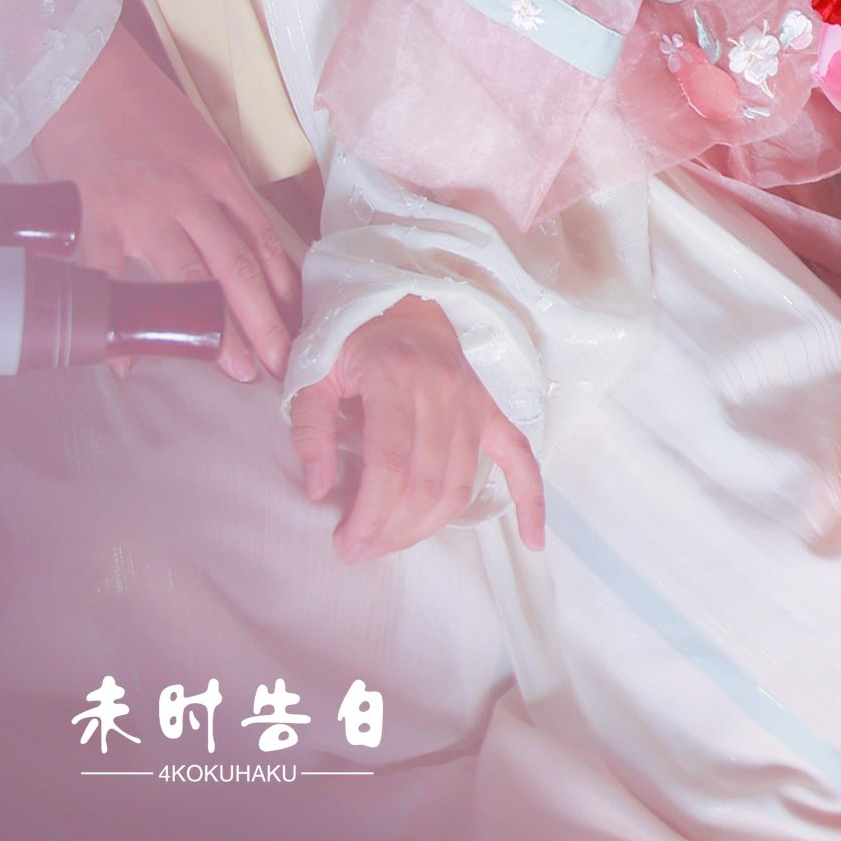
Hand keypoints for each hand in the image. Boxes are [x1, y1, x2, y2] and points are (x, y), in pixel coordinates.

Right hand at [30, 14, 301, 385]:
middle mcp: (189, 193)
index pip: (260, 239)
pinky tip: (127, 361)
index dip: (282, 287)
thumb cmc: (135, 99)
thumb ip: (213, 185)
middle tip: (282, 366)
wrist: (81, 68)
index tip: (296, 324)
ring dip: (216, 329)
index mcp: (216, 171)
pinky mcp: (99, 216)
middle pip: (237, 266)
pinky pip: (113, 278)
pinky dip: (121, 322)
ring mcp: (144, 208)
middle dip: (263, 322)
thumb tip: (234, 235)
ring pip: (190, 277)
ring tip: (235, 369)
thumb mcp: (193, 136)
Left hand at [286, 293, 546, 561]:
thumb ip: (310, 428)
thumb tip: (318, 490)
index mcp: (393, 377)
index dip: (369, 515)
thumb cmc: (346, 334)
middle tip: (360, 549)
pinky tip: (531, 540)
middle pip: (426, 484)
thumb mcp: (312, 370)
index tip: (346, 543)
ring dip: (426, 527)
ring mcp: (471, 399)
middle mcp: (440, 390)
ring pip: (459, 484)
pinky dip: (530, 500)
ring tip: (390, 543)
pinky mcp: (489, 408)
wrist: (394, 291)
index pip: (389, 467)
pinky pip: (519, 456)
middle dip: (391, 529)